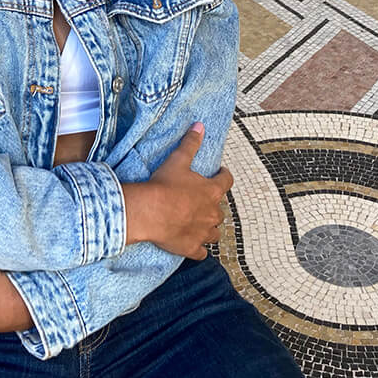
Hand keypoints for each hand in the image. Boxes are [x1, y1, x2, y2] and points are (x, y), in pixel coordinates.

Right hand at [121, 122, 232, 259]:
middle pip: (220, 210)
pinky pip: (202, 252)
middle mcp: (212, 213)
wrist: (151, 212)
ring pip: (214, 233)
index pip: (226, 182)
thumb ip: (191, 143)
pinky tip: (195, 247)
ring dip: (210, 228)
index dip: (224, 177)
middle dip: (214, 206)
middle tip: (203, 202)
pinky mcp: (192, 248)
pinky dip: (200, 249)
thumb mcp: (178, 160)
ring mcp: (203, 232)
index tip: (222, 174)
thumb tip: (200, 126)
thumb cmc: (165, 185)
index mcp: (211, 191)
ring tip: (202, 225)